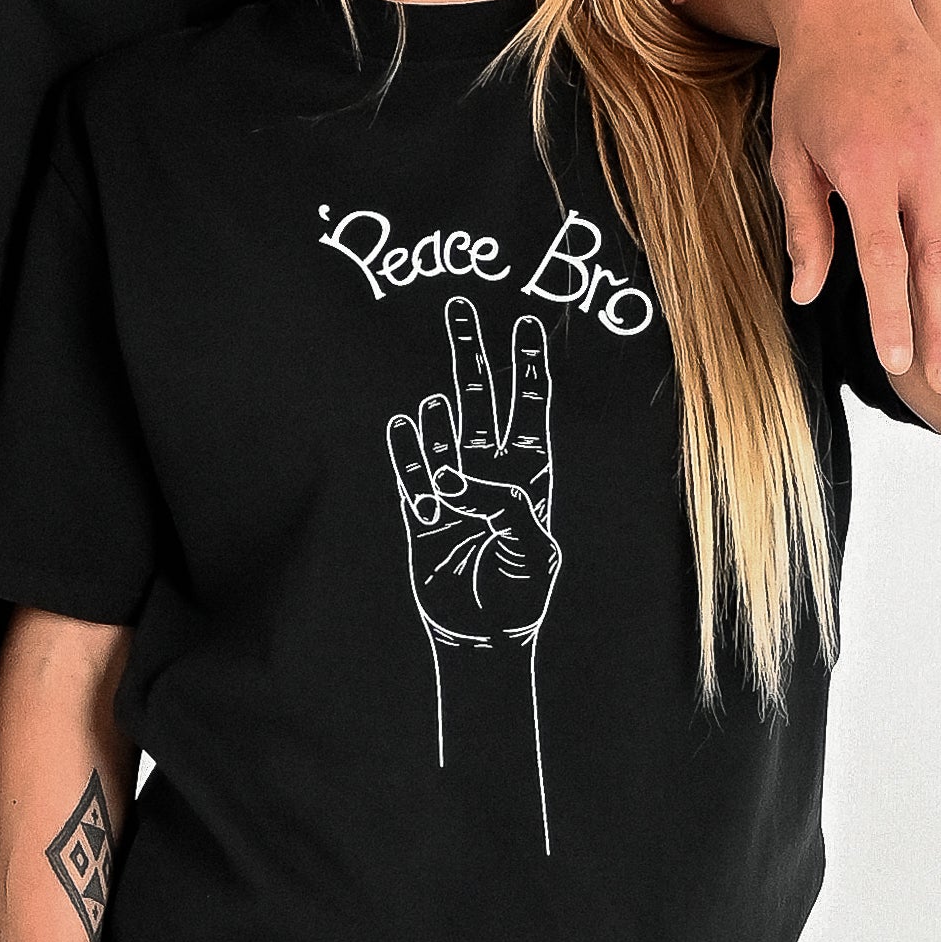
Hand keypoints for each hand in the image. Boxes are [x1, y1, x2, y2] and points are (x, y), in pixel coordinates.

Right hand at [387, 298, 558, 652]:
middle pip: (480, 399)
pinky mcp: (417, 505)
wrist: (478, 633)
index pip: (529, 410)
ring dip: (439, 436)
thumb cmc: (518, 592)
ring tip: (444, 463)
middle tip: (460, 309)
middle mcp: (489, 471)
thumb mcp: (533, 547)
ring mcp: (451, 485)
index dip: (530, 369)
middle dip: (470, 354)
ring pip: (439, 430)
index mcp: (528, 476)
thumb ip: (505, 504)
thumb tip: (460, 476)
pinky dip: (410, 462)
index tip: (527, 326)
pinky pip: (407, 466)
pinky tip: (415, 463)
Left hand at [763, 0, 940, 394]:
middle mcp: (919, 157)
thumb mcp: (790, 154)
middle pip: (940, 259)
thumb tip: (807, 295)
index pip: (885, 259)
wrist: (852, 4)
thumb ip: (806, 227)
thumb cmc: (808, 85)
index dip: (892, 316)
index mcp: (866, 165)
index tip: (896, 365)